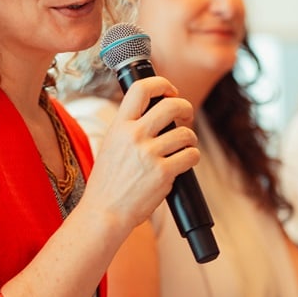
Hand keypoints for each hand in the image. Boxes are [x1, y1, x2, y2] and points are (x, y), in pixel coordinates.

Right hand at [79, 76, 198, 236]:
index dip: (163, 84)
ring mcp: (149, 154)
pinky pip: (191, 155)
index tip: (171, 92)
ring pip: (186, 133)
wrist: (105, 212)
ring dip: (190, 139)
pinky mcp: (163, 173)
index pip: (142, 89)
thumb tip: (158, 110)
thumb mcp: (111, 144)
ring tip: (183, 147)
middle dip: (186, 108)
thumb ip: (130, 126)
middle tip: (186, 117)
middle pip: (172, 105)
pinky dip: (192, 157)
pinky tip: (184, 162)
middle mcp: (134, 135)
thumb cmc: (109, 180)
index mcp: (119, 125)